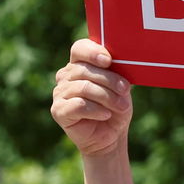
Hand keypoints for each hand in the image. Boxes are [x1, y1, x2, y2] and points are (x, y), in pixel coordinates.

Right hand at [52, 39, 132, 157]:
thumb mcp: (120, 86)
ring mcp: (59, 93)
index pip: (79, 49)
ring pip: (83, 88)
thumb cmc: (115, 107)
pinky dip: (96, 110)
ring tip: (121, 106)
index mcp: (79, 64)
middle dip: (109, 80)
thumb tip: (119, 61)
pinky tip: (105, 115)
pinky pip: (78, 105)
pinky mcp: (58, 111)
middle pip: (84, 70)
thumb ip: (116, 71)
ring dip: (107, 97)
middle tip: (125, 91)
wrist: (111, 135)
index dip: (92, 52)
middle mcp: (66, 76)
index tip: (108, 60)